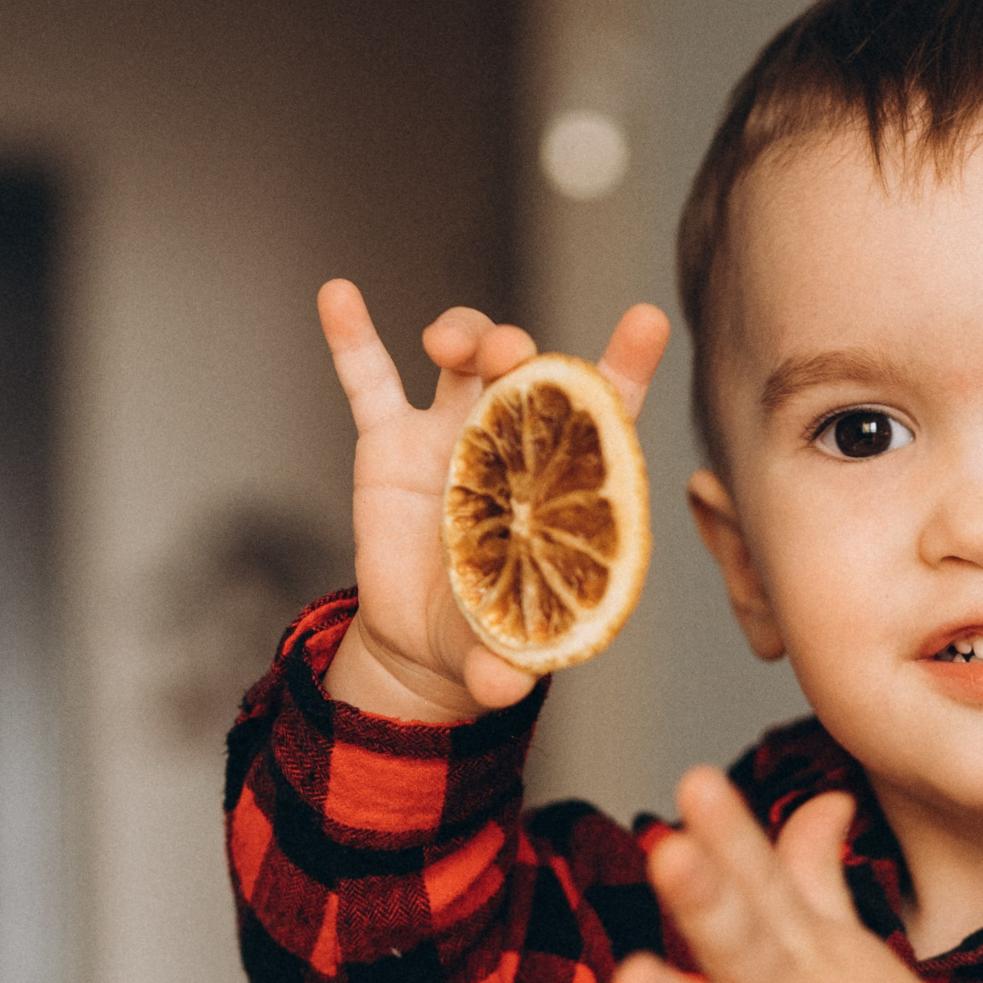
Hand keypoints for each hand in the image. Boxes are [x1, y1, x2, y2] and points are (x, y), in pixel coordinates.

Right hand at [315, 279, 670, 720]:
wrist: (424, 643)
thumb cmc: (491, 631)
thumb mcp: (503, 654)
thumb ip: (507, 666)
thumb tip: (506, 689)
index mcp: (562, 484)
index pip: (606, 416)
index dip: (626, 365)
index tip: (646, 319)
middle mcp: (512, 445)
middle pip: (528, 371)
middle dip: (521, 347)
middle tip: (511, 354)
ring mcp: (449, 435)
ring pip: (460, 359)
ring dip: (460, 332)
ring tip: (451, 343)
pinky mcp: (388, 443)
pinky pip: (367, 379)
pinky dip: (351, 336)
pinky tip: (337, 294)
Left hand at [611, 770, 982, 982]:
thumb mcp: (845, 942)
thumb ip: (813, 872)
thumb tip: (824, 797)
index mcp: (804, 947)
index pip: (765, 879)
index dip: (733, 832)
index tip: (696, 781)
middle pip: (746, 939)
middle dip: (708, 895)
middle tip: (669, 852)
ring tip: (630, 982)